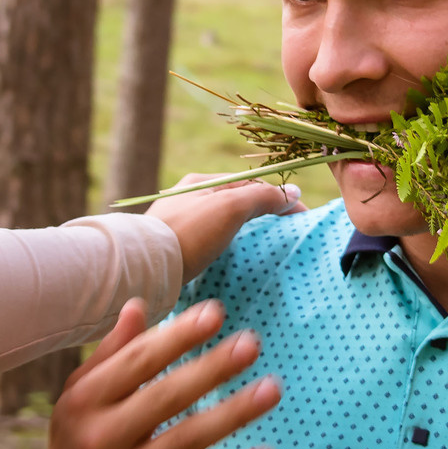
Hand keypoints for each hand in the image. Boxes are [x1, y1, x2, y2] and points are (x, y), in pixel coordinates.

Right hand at [21, 298, 279, 448]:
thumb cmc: (79, 448)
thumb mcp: (81, 401)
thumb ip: (111, 355)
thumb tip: (139, 305)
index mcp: (82, 403)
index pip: (137, 362)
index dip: (177, 337)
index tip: (216, 312)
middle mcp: (99, 440)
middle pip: (164, 398)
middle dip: (211, 368)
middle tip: (252, 343)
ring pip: (186, 441)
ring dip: (233, 413)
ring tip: (273, 388)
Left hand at [148, 174, 304, 281]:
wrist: (146, 267)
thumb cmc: (189, 232)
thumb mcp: (230, 207)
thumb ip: (262, 197)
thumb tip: (293, 192)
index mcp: (201, 181)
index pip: (250, 183)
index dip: (279, 197)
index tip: (301, 216)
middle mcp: (187, 197)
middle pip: (234, 201)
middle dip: (261, 212)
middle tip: (284, 231)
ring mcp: (178, 223)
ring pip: (220, 221)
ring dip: (243, 229)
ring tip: (261, 246)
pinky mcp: (173, 248)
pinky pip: (207, 240)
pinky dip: (225, 245)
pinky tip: (228, 257)